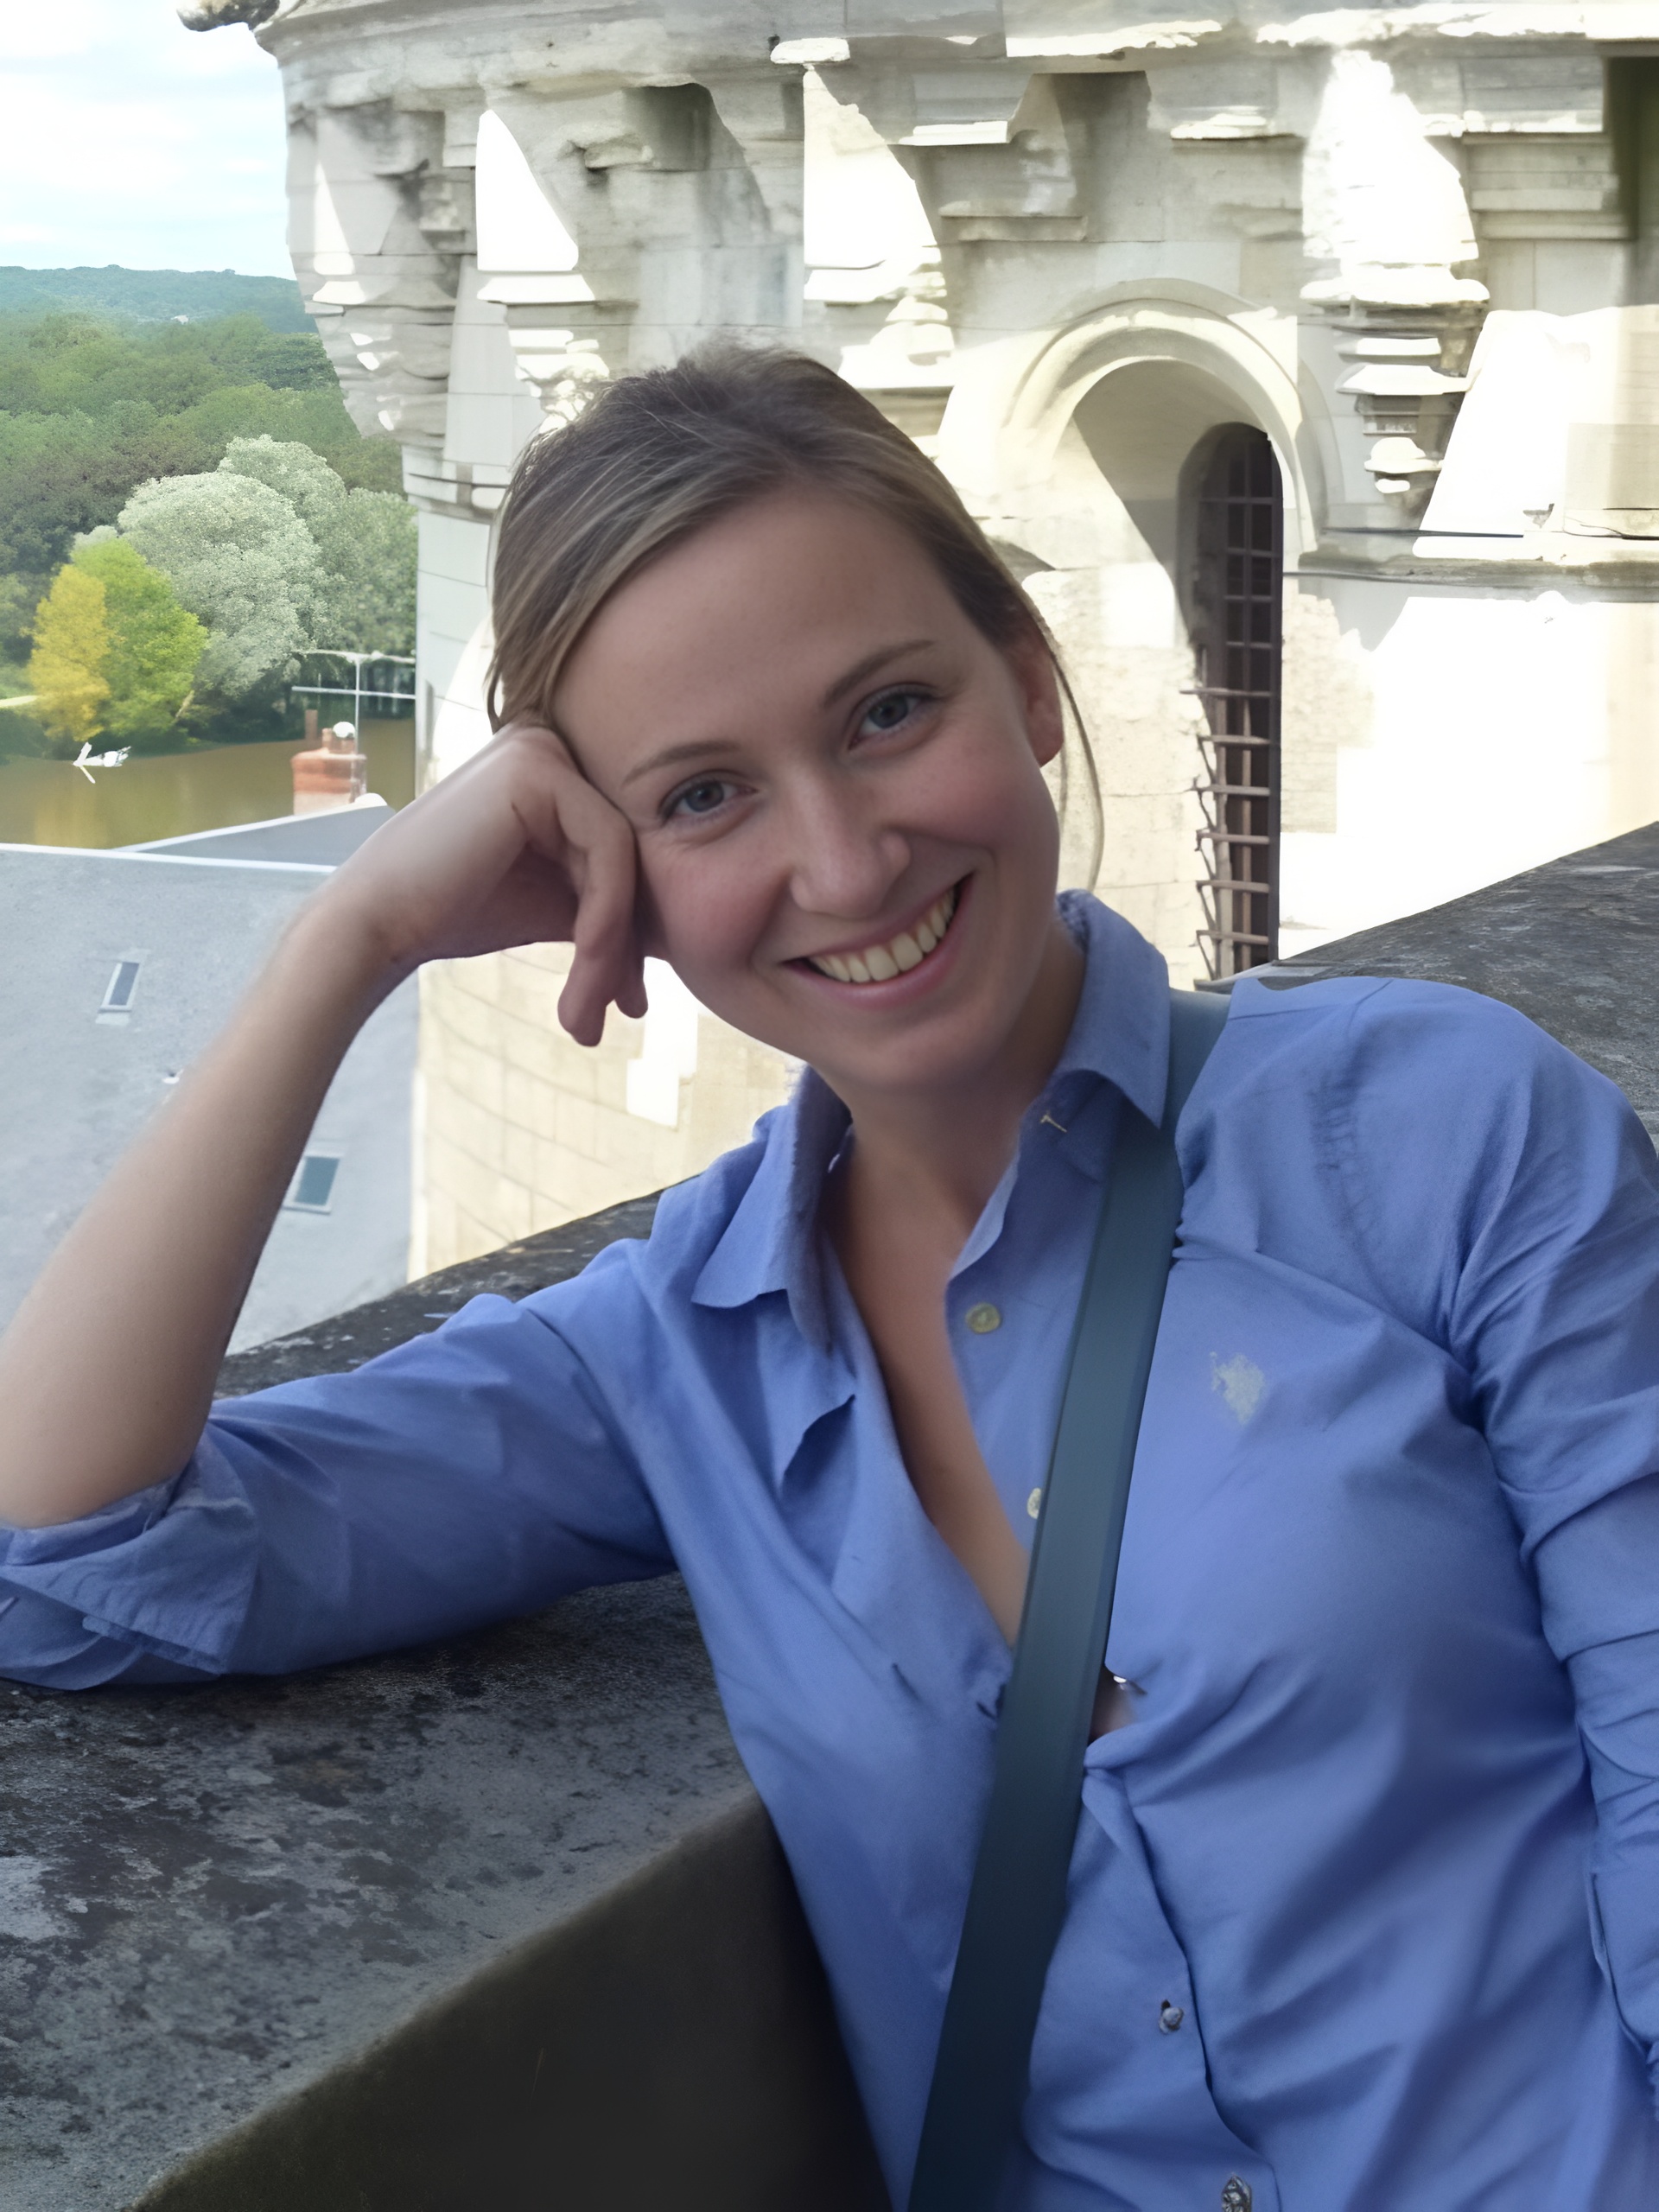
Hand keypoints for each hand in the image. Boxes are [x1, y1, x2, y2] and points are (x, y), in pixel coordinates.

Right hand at [318, 720, 647, 1044]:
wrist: (376, 925)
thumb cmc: (455, 914)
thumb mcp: (557, 906)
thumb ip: (614, 905)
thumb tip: (684, 930)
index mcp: (555, 771)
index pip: (624, 853)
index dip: (632, 934)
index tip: (626, 1004)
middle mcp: (550, 744)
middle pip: (629, 856)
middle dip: (627, 948)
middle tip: (618, 1017)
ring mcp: (542, 748)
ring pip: (625, 861)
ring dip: (613, 949)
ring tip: (586, 1014)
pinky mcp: (537, 767)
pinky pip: (608, 851)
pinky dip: (606, 919)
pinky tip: (586, 967)